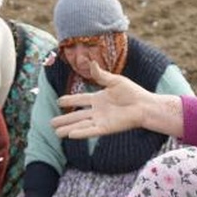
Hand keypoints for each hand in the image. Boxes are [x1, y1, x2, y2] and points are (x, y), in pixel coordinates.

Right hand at [51, 62, 183, 139]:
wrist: (144, 105)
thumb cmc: (133, 92)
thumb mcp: (115, 81)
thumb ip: (100, 75)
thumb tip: (90, 62)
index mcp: (98, 98)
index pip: (80, 99)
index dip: (69, 100)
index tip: (58, 101)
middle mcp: (97, 110)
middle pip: (76, 115)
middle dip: (64, 119)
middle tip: (51, 123)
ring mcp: (101, 120)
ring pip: (80, 124)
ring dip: (68, 128)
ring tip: (56, 133)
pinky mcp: (106, 128)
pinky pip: (90, 131)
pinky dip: (81, 132)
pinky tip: (70, 135)